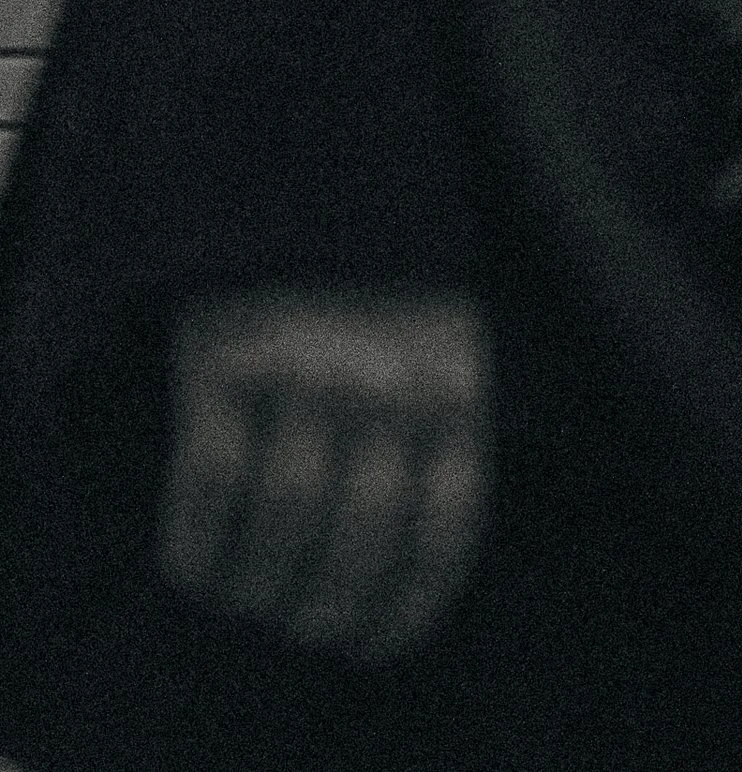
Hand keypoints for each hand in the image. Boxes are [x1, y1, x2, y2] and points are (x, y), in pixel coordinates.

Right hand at [157, 288, 490, 658]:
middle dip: (326, 610)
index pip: (442, 536)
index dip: (405, 613)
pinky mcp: (225, 362)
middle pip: (358, 544)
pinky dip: (198, 548)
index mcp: (453, 388)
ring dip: (258, 588)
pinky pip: (208, 487)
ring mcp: (304, 371)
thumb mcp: (445, 352)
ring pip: (281, 524)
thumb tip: (404, 584)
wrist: (304, 184)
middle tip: (302, 626)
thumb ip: (439, 446)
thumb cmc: (380, 294)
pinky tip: (198, 571)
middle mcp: (384, 384)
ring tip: (249, 600)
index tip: (371, 647)